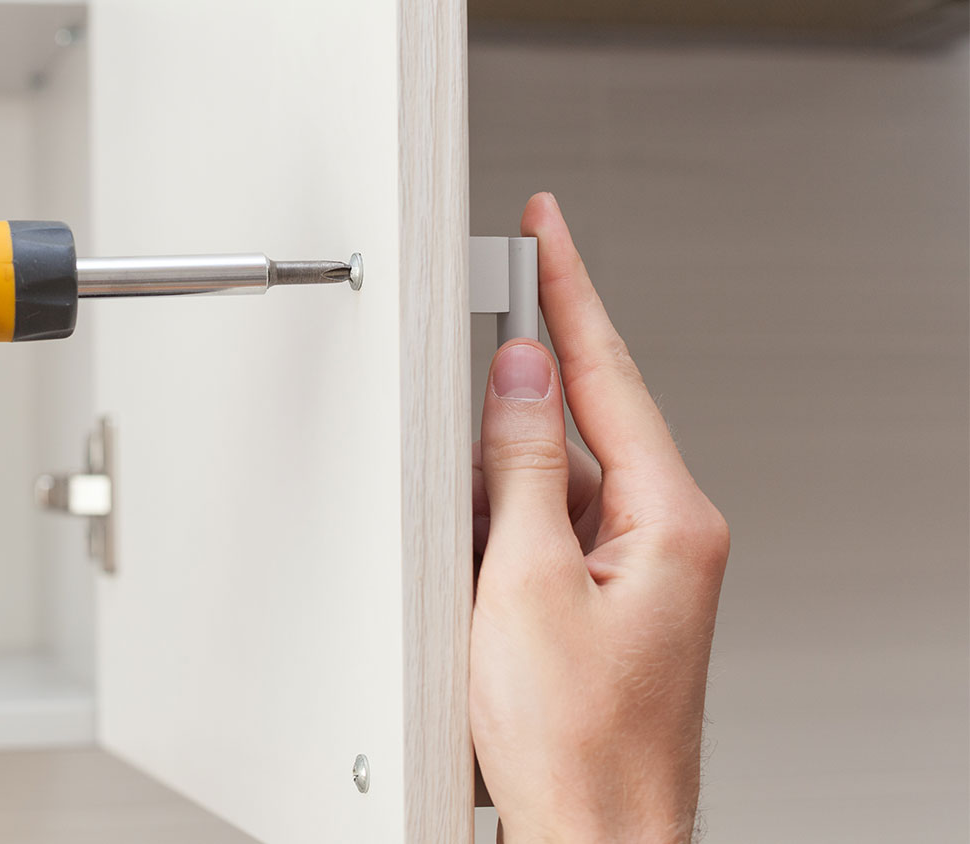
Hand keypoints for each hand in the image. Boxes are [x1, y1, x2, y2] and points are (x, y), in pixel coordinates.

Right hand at [471, 193, 729, 842]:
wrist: (591, 839)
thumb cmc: (576, 746)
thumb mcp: (523, 586)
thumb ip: (522, 468)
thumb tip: (521, 378)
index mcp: (670, 522)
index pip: (611, 374)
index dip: (571, 292)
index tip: (549, 231)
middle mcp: (666, 538)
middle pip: (584, 422)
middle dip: (520, 395)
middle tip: (472, 357)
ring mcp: (637, 572)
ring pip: (555, 481)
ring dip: (499, 481)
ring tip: (466, 541)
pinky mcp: (603, 601)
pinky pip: (547, 532)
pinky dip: (502, 528)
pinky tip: (472, 561)